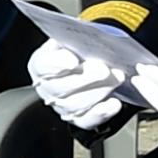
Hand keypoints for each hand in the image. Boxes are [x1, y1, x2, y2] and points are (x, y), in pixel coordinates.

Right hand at [25, 23, 143, 134]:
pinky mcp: (78, 118)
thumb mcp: (75, 37)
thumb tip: (86, 37)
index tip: (73, 59)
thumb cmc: (80, 48)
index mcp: (41, 64)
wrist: (90, 62)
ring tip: (116, 78)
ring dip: (98, 92)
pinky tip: (114, 103)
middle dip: (85, 78)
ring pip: (75, 106)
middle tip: (103, 69)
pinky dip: (102, 113)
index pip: (43, 65)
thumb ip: (76, 38)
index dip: (57, 63)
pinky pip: (87, 120)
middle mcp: (47, 88)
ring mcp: (61, 106)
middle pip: (60, 88)